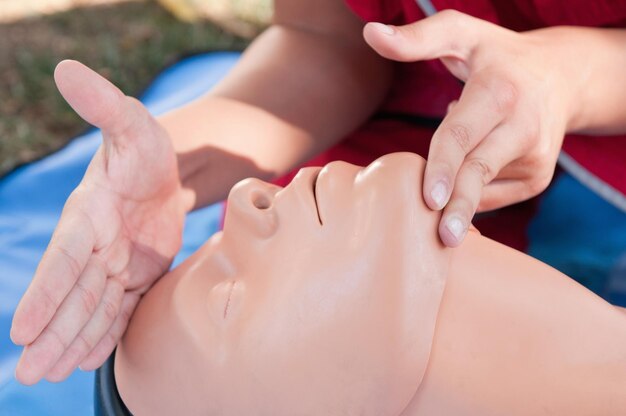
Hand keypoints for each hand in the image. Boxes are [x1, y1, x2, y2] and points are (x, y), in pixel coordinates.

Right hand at [10, 60, 191, 383]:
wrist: (163, 173)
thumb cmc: (144, 148)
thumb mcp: (133, 123)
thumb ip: (105, 104)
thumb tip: (67, 69)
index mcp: (88, 216)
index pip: (64, 259)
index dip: (45, 292)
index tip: (23, 330)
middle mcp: (95, 246)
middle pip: (73, 295)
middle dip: (52, 334)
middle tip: (30, 375)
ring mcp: (115, 265)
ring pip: (93, 309)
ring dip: (73, 342)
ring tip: (52, 376)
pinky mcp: (136, 276)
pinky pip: (120, 309)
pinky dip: (105, 333)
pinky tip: (89, 359)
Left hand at [364, 11, 583, 245]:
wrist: (562, 78)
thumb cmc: (498, 57)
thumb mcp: (462, 34)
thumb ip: (418, 38)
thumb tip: (371, 35)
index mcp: (500, 92)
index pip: (463, 134)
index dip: (443, 167)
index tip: (429, 198)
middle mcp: (524, 127)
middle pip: (480, 172)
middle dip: (459, 207)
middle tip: (441, 237)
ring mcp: (536, 158)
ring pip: (484, 190)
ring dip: (457, 203)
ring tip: (438, 210)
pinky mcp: (538, 177)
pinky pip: (494, 197)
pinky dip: (471, 198)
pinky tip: (461, 186)